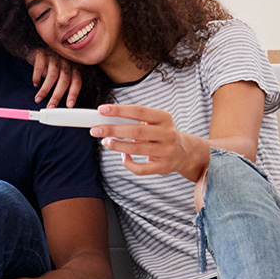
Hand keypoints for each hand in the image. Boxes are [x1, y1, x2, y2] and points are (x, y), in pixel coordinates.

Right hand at [25, 47, 82, 108]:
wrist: (38, 49)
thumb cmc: (51, 66)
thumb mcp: (60, 74)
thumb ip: (64, 85)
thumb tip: (64, 105)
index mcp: (73, 67)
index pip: (76, 81)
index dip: (73, 93)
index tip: (69, 105)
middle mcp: (65, 61)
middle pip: (64, 80)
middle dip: (57, 96)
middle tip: (50, 107)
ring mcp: (54, 56)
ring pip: (52, 75)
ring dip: (44, 90)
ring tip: (38, 99)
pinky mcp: (42, 53)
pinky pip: (40, 66)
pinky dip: (37, 77)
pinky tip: (35, 84)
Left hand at [89, 104, 208, 181]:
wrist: (184, 152)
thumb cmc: (162, 133)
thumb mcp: (155, 121)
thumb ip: (136, 119)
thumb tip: (108, 119)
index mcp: (164, 118)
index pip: (139, 111)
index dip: (119, 110)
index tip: (102, 110)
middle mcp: (167, 134)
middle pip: (136, 131)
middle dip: (112, 130)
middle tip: (95, 130)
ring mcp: (166, 151)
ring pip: (136, 149)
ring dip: (117, 145)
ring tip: (105, 141)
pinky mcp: (162, 167)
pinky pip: (140, 168)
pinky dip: (128, 163)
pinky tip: (122, 156)